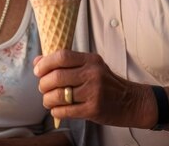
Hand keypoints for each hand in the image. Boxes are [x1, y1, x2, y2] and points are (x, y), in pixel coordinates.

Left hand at [33, 50, 152, 127]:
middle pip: (56, 76)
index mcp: (90, 59)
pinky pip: (65, 111)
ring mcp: (94, 92)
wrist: (131, 101)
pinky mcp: (94, 109)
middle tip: (43, 88)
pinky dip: (56, 111)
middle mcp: (92, 73)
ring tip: (49, 100)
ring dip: (47, 99)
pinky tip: (57, 110)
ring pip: (58, 95)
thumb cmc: (107, 83)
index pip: (61, 56)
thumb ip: (66, 62)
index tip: (38, 70)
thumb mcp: (91, 66)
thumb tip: (37, 61)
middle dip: (43, 84)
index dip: (45, 63)